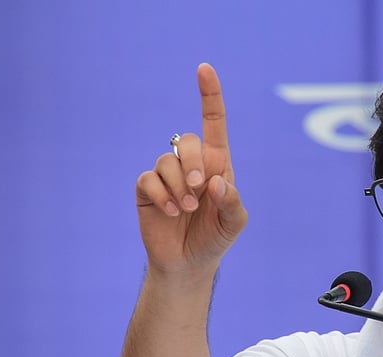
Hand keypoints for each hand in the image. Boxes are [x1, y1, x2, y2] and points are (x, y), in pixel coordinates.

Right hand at [135, 63, 247, 274]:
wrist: (188, 263)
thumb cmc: (215, 237)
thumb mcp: (234, 222)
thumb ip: (232, 201)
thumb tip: (214, 182)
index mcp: (217, 163)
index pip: (214, 122)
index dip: (209, 95)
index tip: (204, 68)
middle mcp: (191, 164)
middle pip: (188, 140)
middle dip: (193, 163)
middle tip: (198, 190)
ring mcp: (168, 175)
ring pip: (167, 160)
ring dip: (178, 185)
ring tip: (185, 209)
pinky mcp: (147, 189)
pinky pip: (149, 178)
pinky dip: (161, 194)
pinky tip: (169, 212)